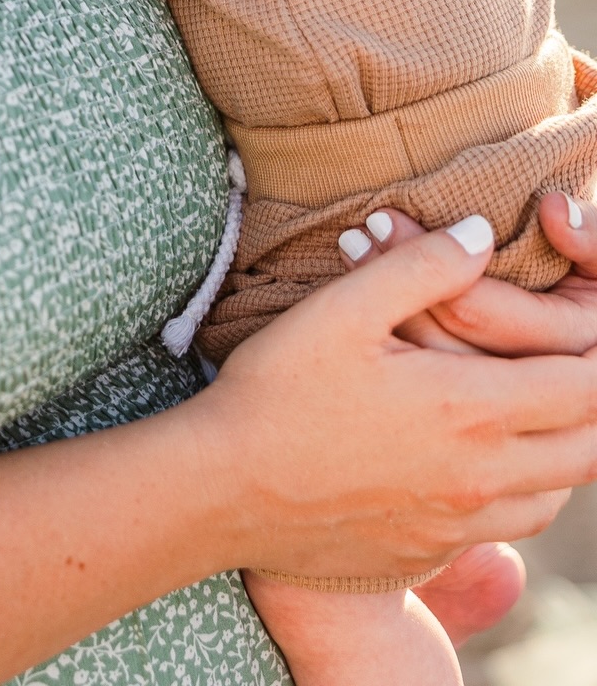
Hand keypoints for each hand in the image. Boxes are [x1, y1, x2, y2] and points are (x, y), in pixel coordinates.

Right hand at [195, 217, 596, 582]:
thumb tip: (483, 234)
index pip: (587, 386)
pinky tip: (484, 455)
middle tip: (566, 358)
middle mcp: (482, 476)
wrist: (224, 490)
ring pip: (561, 493)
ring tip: (533, 404)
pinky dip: (525, 488)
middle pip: (592, 446)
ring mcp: (461, 522)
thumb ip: (423, 266)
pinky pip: (513, 524)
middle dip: (592, 398)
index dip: (596, 350)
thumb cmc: (278, 390)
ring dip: (566, 447)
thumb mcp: (342, 308)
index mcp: (469, 409)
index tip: (578, 321)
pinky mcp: (435, 551)